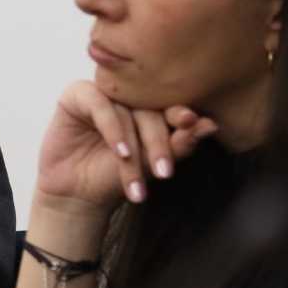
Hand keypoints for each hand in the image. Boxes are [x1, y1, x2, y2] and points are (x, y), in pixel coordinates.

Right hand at [34, 81, 215, 216]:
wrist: (77, 194)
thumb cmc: (114, 177)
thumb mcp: (151, 165)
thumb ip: (179, 145)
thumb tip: (211, 125)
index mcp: (148, 105)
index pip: (168, 104)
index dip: (182, 116)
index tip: (194, 125)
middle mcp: (127, 96)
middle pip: (150, 110)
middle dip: (158, 144)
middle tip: (164, 173)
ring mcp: (102, 93)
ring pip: (126, 112)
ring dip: (133, 147)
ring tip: (136, 177)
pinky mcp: (77, 95)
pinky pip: (99, 105)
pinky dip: (112, 130)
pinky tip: (119, 152)